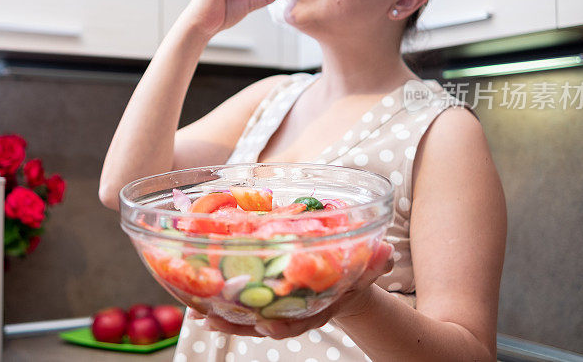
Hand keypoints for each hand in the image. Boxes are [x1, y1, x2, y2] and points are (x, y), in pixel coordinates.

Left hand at [189, 243, 394, 339]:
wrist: (343, 281)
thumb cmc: (353, 273)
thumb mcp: (367, 268)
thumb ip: (377, 262)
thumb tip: (388, 253)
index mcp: (317, 309)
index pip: (299, 323)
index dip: (284, 328)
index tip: (270, 328)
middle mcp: (292, 313)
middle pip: (261, 325)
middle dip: (236, 325)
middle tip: (210, 319)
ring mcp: (275, 308)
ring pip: (244, 318)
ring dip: (219, 314)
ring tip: (194, 310)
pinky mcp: (263, 297)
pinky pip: (238, 303)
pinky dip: (217, 302)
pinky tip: (195, 298)